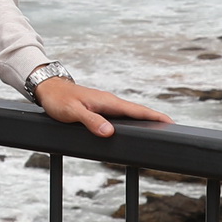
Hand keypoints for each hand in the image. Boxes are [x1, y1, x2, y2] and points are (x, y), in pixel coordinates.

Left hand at [37, 76, 165, 137]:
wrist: (48, 90)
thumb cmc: (59, 100)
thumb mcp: (73, 113)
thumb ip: (91, 121)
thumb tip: (109, 132)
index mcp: (108, 102)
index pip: (137, 110)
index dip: (155, 116)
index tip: (171, 122)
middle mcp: (110, 102)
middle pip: (138, 112)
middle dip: (155, 119)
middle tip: (172, 129)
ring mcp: (106, 105)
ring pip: (130, 114)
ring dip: (145, 120)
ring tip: (159, 130)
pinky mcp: (101, 109)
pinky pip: (121, 116)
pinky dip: (132, 121)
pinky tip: (134, 128)